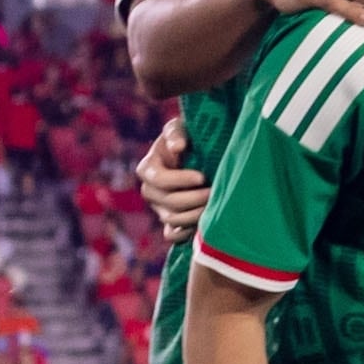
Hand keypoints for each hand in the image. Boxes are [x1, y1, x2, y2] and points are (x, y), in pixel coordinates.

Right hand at [135, 115, 208, 240]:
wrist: (196, 154)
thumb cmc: (187, 137)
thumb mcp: (179, 128)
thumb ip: (176, 133)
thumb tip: (178, 147)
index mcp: (148, 168)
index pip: (159, 180)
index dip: (180, 180)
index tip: (202, 176)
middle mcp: (150, 191)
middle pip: (169, 203)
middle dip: (195, 199)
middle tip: (216, 192)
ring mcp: (159, 208)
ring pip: (173, 220)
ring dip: (196, 215)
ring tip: (216, 204)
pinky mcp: (169, 221)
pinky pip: (172, 235)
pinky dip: (187, 232)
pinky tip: (205, 222)